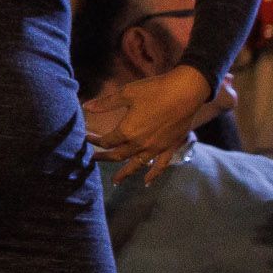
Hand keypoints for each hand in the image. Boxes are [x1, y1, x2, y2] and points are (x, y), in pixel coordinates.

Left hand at [83, 64, 219, 181]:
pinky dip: (153, 175)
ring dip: (125, 173)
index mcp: (127, 131)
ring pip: (136, 164)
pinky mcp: (170, 147)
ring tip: (116, 181)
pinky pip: (160, 165)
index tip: (87, 137)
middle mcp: (140, 143)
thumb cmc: (155, 90)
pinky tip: (147, 182)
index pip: (106, 141)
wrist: (186, 91)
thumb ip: (105, 103)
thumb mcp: (126, 93)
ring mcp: (156, 148)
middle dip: (104, 157)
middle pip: (118, 155)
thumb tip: (85, 106)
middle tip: (94, 159)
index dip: (95, 140)